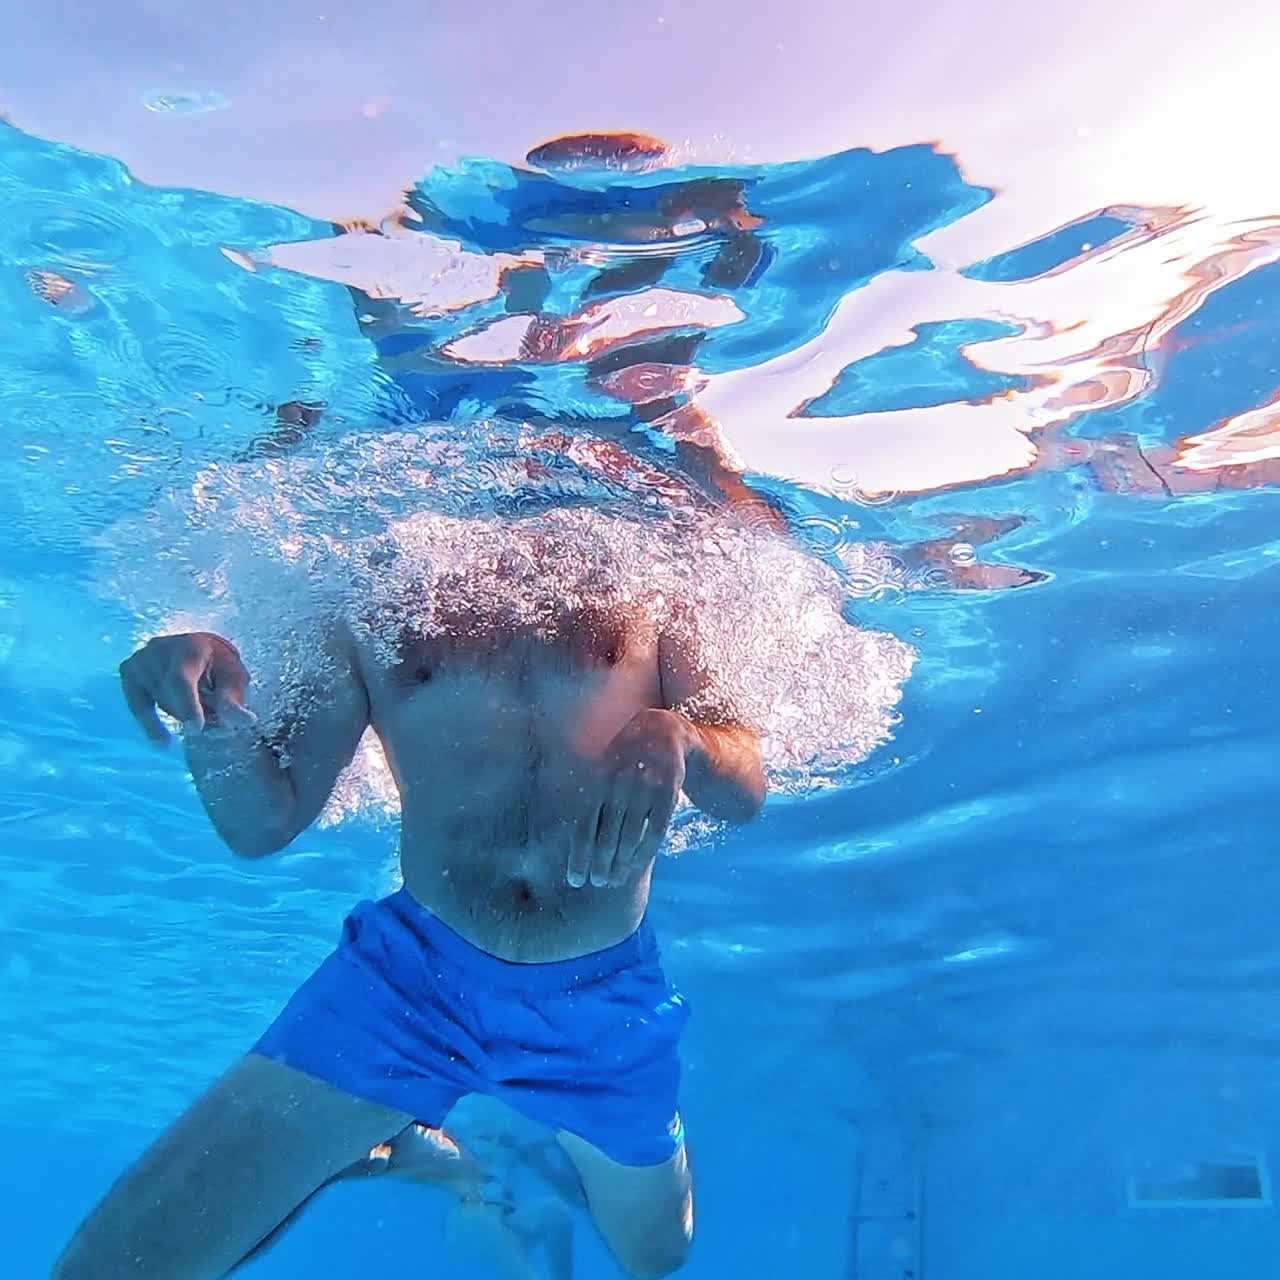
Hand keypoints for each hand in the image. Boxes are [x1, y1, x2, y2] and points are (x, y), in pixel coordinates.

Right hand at [118, 632, 251, 745]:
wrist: (195, 646)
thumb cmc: (218, 663)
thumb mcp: (233, 676)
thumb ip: (233, 698)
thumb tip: (245, 722)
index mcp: (189, 646)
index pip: (180, 680)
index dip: (187, 706)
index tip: (195, 729)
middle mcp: (159, 649)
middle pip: (170, 695)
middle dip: (191, 714)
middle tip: (213, 726)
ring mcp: (140, 659)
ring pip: (158, 702)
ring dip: (179, 715)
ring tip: (200, 714)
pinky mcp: (129, 671)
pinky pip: (138, 705)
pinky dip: (151, 724)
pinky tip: (162, 742)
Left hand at [567, 709, 688, 889]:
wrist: (662, 732)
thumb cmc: (625, 760)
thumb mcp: (602, 772)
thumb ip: (590, 800)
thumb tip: (572, 838)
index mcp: (598, 782)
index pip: (584, 826)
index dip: (578, 856)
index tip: (574, 880)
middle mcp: (618, 786)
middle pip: (606, 835)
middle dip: (600, 863)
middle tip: (597, 884)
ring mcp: (644, 789)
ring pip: (630, 835)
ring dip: (622, 862)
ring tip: (615, 880)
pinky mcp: (667, 792)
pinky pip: (656, 828)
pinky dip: (646, 849)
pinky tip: (638, 864)